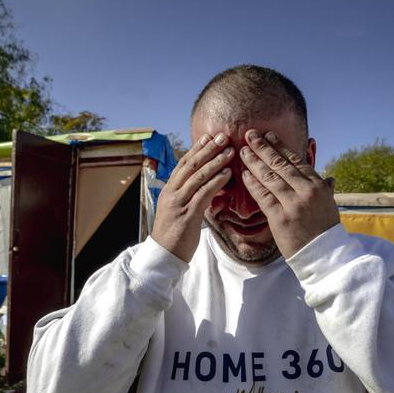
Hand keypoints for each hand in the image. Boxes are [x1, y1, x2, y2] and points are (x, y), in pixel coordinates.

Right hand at [151, 133, 233, 261]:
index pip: (184, 163)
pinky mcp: (187, 215)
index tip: (209, 136)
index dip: (197, 149)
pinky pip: (203, 194)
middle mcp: (172, 193)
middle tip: (223, 136)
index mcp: (169, 190)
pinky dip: (216, 182)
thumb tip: (205, 186)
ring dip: (215, 162)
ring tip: (230, 151)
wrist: (163, 256)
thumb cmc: (174, 234)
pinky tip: (227, 174)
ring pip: (197, 176)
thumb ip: (189, 196)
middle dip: (208, 149)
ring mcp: (178, 203)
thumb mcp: (178, 210)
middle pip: (191, 165)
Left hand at [239, 129, 338, 257]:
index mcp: (318, 186)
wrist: (325, 255)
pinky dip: (253, 184)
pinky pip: (264, 197)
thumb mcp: (330, 206)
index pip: (296, 161)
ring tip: (243, 151)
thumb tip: (329, 178)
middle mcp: (306, 192)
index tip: (269, 135)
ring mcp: (293, 205)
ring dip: (255, 162)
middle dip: (263, 148)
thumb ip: (326, 191)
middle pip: (281, 165)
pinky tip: (244, 174)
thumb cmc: (326, 231)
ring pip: (270, 178)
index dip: (281, 147)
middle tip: (250, 135)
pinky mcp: (280, 218)